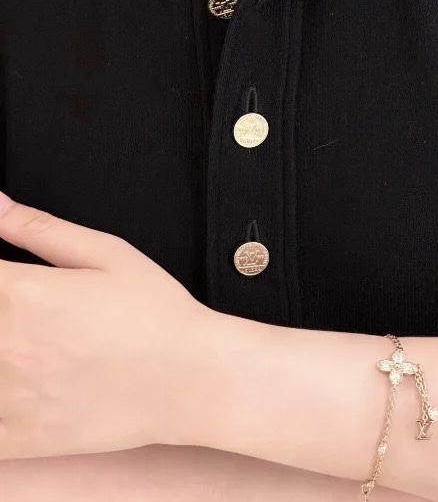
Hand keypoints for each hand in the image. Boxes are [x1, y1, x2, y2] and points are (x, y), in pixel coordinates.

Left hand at [0, 191, 208, 459]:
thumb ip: (41, 229)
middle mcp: (5, 344)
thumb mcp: (108, 254)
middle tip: (23, 311)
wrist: (190, 379)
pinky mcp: (16, 438)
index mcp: (23, 294)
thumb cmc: (155, 312)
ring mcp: (6, 397)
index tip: (7, 280)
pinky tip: (16, 382)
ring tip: (25, 345)